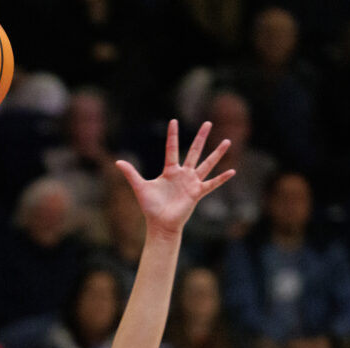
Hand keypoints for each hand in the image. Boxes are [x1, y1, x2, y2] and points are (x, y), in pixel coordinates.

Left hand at [116, 120, 234, 238]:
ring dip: (217, 153)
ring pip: (206, 164)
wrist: (160, 224)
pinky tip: (232, 171)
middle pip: (193, 151)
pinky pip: (211, 184)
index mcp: (170, 171)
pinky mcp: (197, 193)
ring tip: (227, 141)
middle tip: (208, 122)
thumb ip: (131, 173)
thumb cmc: (151, 208)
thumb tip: (117, 161)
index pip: (172, 148)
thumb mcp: (140, 187)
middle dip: (200, 137)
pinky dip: (221, 178)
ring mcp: (191, 183)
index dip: (172, 135)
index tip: (174, 120)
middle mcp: (183, 174)